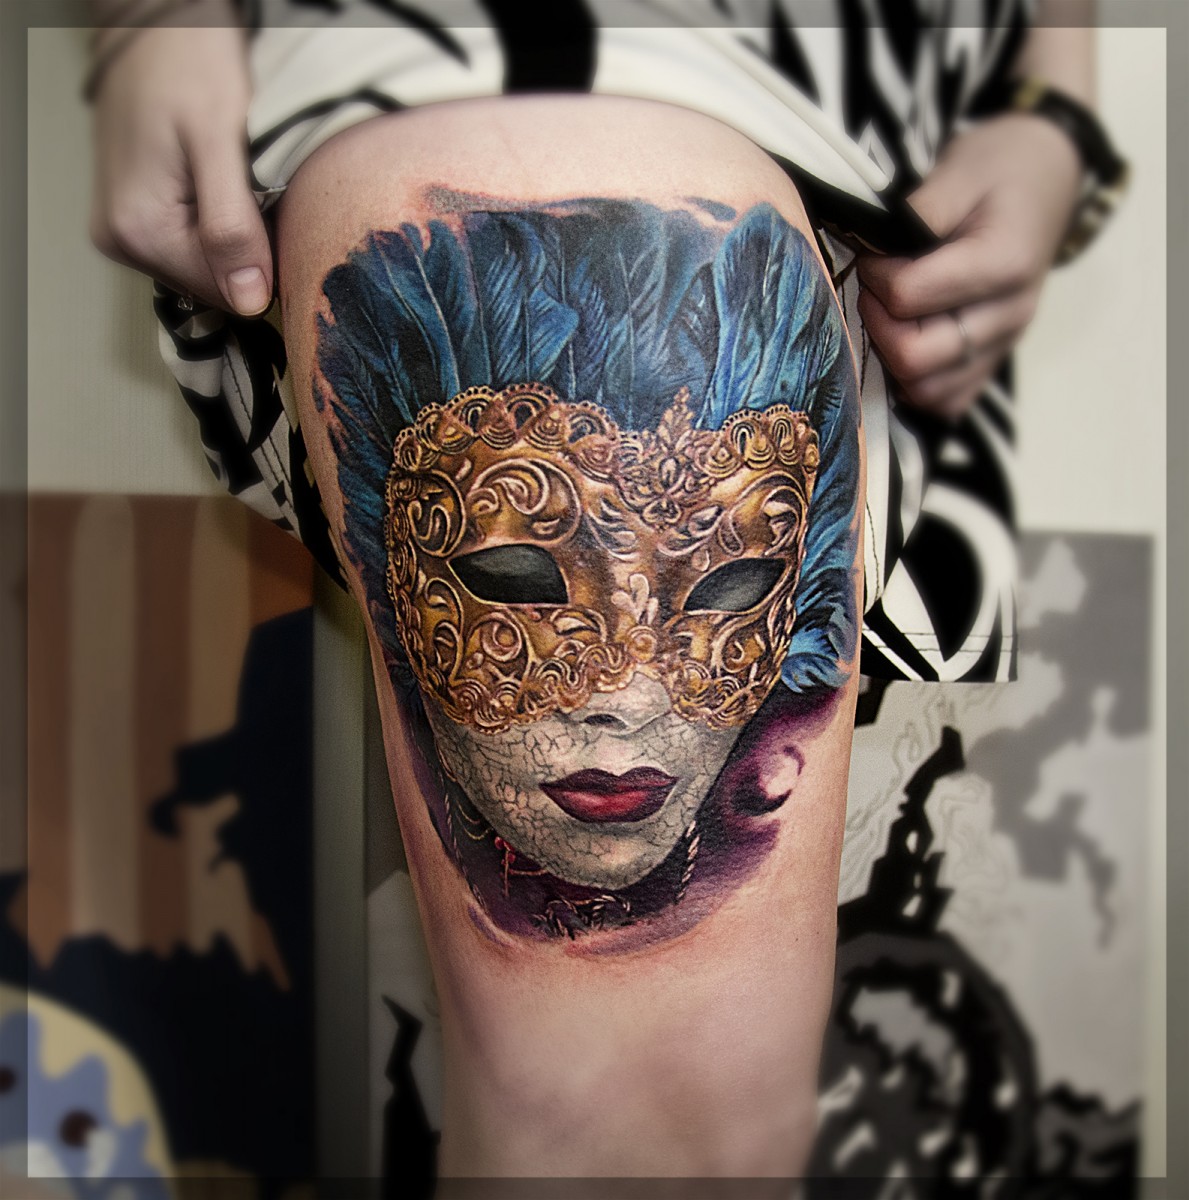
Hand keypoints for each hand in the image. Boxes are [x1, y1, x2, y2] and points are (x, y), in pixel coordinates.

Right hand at [89, 13, 272, 315]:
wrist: (157, 21)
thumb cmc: (188, 65)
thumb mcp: (219, 146)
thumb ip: (231, 228)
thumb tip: (248, 300)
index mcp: (138, 232)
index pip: (224, 296)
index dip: (267, 272)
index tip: (287, 233)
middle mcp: (122, 240)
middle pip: (213, 283)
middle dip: (250, 254)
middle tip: (266, 200)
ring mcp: (125, 229)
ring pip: (206, 266)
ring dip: (237, 240)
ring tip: (243, 187)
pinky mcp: (136, 214)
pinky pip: (192, 243)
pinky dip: (221, 226)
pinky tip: (228, 190)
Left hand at [856, 113, 1083, 418]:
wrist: (1047, 176)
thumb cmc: (999, 168)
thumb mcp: (958, 169)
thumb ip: (915, 214)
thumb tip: (866, 248)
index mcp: (1003, 264)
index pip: (908, 297)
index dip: (874, 275)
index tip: (871, 251)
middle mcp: (1008, 315)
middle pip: (914, 357)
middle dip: (876, 323)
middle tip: (872, 288)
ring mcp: (1002, 344)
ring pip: (926, 390)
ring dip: (891, 358)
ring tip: (887, 314)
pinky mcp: (992, 361)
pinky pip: (945, 400)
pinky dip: (914, 383)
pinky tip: (903, 343)